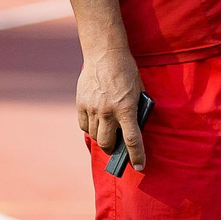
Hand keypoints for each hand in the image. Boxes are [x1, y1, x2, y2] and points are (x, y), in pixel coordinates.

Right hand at [76, 48, 146, 171]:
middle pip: (108, 142)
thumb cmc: (126, 70)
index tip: (139, 167)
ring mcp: (92, 108)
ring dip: (102, 138)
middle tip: (116, 149)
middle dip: (113, 150)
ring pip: (95, 135)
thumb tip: (133, 127)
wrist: (104, 52)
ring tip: (107, 135)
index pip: (132, 140)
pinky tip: (95, 124)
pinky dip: (90, 128)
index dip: (137, 156)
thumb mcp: (138, 90)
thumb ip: (135, 108)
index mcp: (126, 108)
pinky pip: (84, 124)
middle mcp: (108, 111)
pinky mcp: (81, 103)